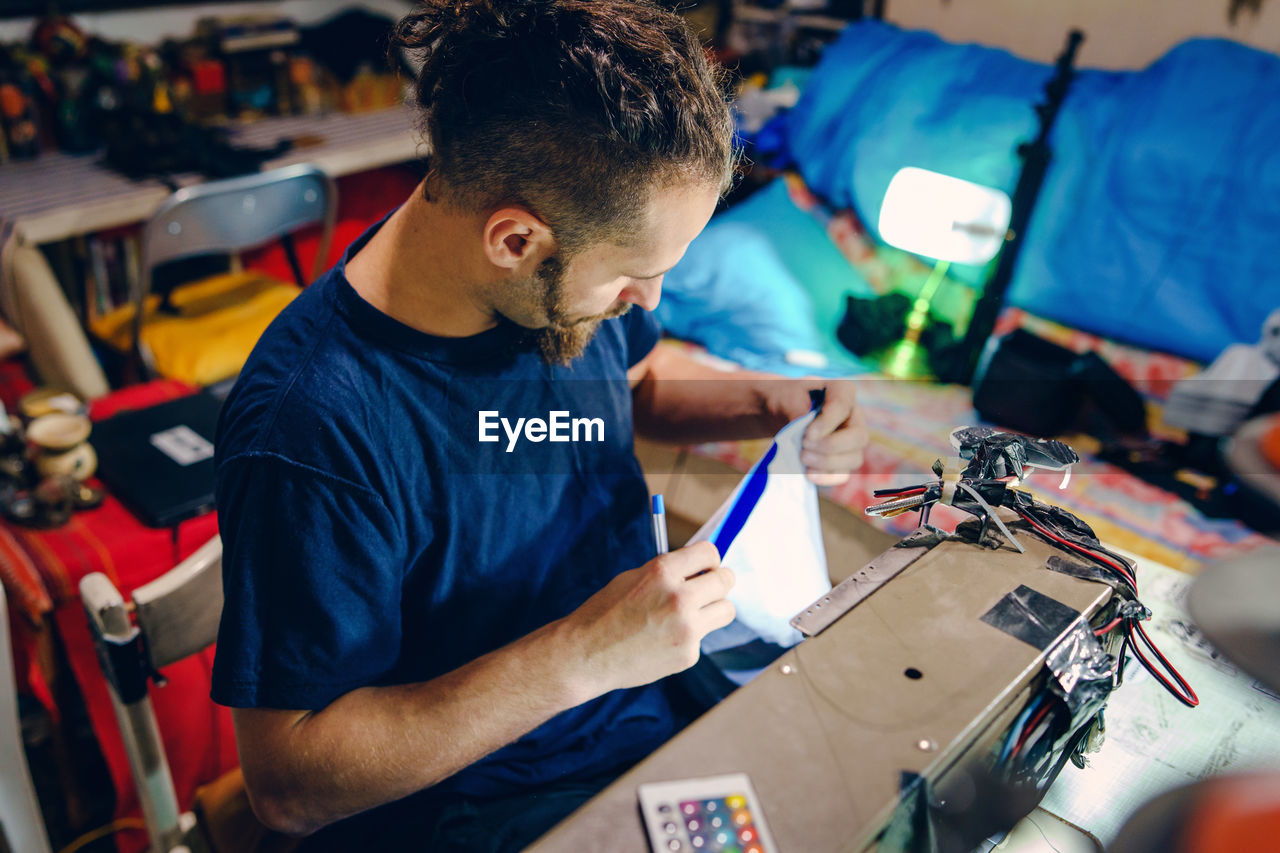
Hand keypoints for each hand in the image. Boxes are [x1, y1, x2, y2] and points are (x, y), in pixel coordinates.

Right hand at [563, 541, 734, 696]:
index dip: (709, 558)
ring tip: (691, 613)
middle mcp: (679, 597)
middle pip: (725, 580)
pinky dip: (689, 637)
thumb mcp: (633, 578)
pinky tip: (664, 640)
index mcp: (663, 571)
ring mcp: (686, 628)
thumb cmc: (605, 612)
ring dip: (713, 609)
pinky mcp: (688, 654)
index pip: (709, 553)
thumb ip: (668, 572)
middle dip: (718, 580)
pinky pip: (702, 637)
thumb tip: (700, 567)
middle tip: (709, 586)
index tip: (707, 565)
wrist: (586, 654)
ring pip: (725, 610)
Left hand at [768, 379, 869, 485]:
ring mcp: (852, 440)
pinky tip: (808, 474)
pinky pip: (843, 474)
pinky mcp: (843, 460)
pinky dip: (826, 477)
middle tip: (804, 447)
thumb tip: (811, 434)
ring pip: (854, 459)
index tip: (807, 435)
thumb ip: (797, 410)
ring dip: (827, 463)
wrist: (782, 413)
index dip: (827, 423)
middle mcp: (854, 416)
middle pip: (858, 437)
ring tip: (802, 458)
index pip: (843, 406)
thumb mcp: (786, 398)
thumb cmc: (787, 400)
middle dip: (831, 446)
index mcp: (843, 391)